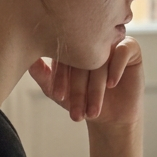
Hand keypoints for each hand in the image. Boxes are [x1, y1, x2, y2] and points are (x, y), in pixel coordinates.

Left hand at [29, 37, 143, 126]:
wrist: (110, 117)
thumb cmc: (80, 101)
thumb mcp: (56, 90)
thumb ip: (42, 74)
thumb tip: (26, 58)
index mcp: (72, 43)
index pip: (63, 52)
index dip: (60, 75)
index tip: (58, 96)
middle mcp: (91, 39)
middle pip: (83, 57)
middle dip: (78, 87)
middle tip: (74, 109)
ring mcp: (110, 41)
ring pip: (102, 58)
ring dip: (96, 87)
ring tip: (91, 110)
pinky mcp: (130, 47)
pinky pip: (123, 50)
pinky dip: (116, 68)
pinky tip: (111, 85)